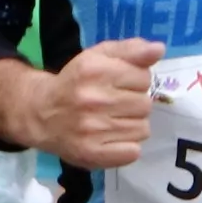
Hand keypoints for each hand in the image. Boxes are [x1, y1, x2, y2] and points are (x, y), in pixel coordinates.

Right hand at [36, 39, 161, 168]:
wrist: (42, 113)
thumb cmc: (77, 82)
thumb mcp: (99, 56)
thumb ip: (131, 50)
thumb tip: (159, 49)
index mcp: (95, 70)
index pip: (144, 78)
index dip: (135, 81)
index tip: (119, 84)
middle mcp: (93, 99)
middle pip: (145, 104)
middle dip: (134, 103)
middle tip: (114, 104)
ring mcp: (92, 129)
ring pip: (142, 129)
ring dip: (132, 125)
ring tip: (111, 121)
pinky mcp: (92, 153)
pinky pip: (133, 152)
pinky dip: (127, 147)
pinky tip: (111, 138)